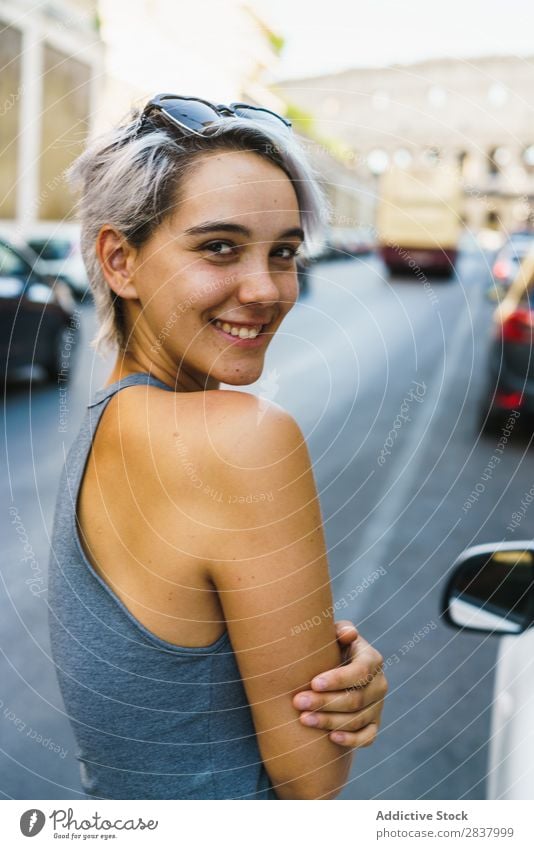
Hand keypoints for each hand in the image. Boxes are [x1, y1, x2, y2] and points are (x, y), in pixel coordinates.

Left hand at [292, 620, 386, 747]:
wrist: (333, 668)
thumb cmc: (330, 647)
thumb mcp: (334, 634)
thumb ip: (340, 630)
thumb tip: (349, 634)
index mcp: (372, 660)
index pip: (360, 672)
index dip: (338, 679)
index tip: (313, 683)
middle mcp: (379, 684)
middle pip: (356, 699)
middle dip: (325, 702)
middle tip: (297, 702)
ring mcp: (378, 706)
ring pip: (357, 719)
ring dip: (329, 721)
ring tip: (303, 719)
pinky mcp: (374, 725)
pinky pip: (367, 737)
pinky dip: (351, 740)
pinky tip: (331, 738)